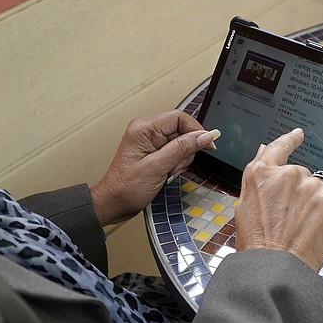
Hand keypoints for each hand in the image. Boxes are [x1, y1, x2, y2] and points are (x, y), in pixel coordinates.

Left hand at [91, 110, 218, 225]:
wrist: (114, 204)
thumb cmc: (126, 188)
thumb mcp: (157, 167)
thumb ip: (182, 149)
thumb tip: (205, 136)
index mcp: (143, 128)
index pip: (179, 117)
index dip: (196, 130)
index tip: (208, 145)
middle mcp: (146, 131)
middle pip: (182, 130)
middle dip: (185, 151)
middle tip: (174, 168)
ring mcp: (150, 141)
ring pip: (181, 143)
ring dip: (180, 161)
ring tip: (167, 174)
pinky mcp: (154, 152)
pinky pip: (175, 152)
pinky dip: (176, 164)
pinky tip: (167, 175)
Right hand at [235, 128, 322, 271]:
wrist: (275, 266)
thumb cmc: (257, 243)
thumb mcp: (244, 206)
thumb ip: (257, 176)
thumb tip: (265, 151)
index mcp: (261, 174)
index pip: (278, 147)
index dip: (289, 140)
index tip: (298, 135)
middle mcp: (286, 175)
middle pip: (301, 174)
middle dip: (300, 191)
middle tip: (292, 216)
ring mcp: (310, 186)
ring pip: (321, 186)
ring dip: (317, 201)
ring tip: (306, 225)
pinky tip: (320, 224)